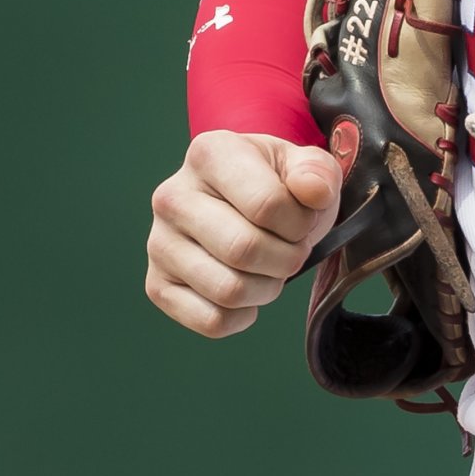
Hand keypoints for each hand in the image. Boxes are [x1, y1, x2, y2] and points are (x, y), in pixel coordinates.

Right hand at [145, 131, 341, 336]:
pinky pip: (210, 320)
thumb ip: (318, 173)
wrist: (249, 202)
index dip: (301, 222)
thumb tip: (314, 192)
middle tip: (294, 248)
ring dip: (268, 288)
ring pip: (227, 290)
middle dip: (288, 257)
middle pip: (244, 250)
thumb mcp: (307, 165)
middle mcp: (172, 197)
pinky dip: (243, 316)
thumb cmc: (278, 183)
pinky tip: (250, 292)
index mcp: (210, 154)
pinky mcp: (157, 284)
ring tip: (272, 268)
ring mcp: (159, 243)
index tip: (304, 218)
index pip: (267, 205)